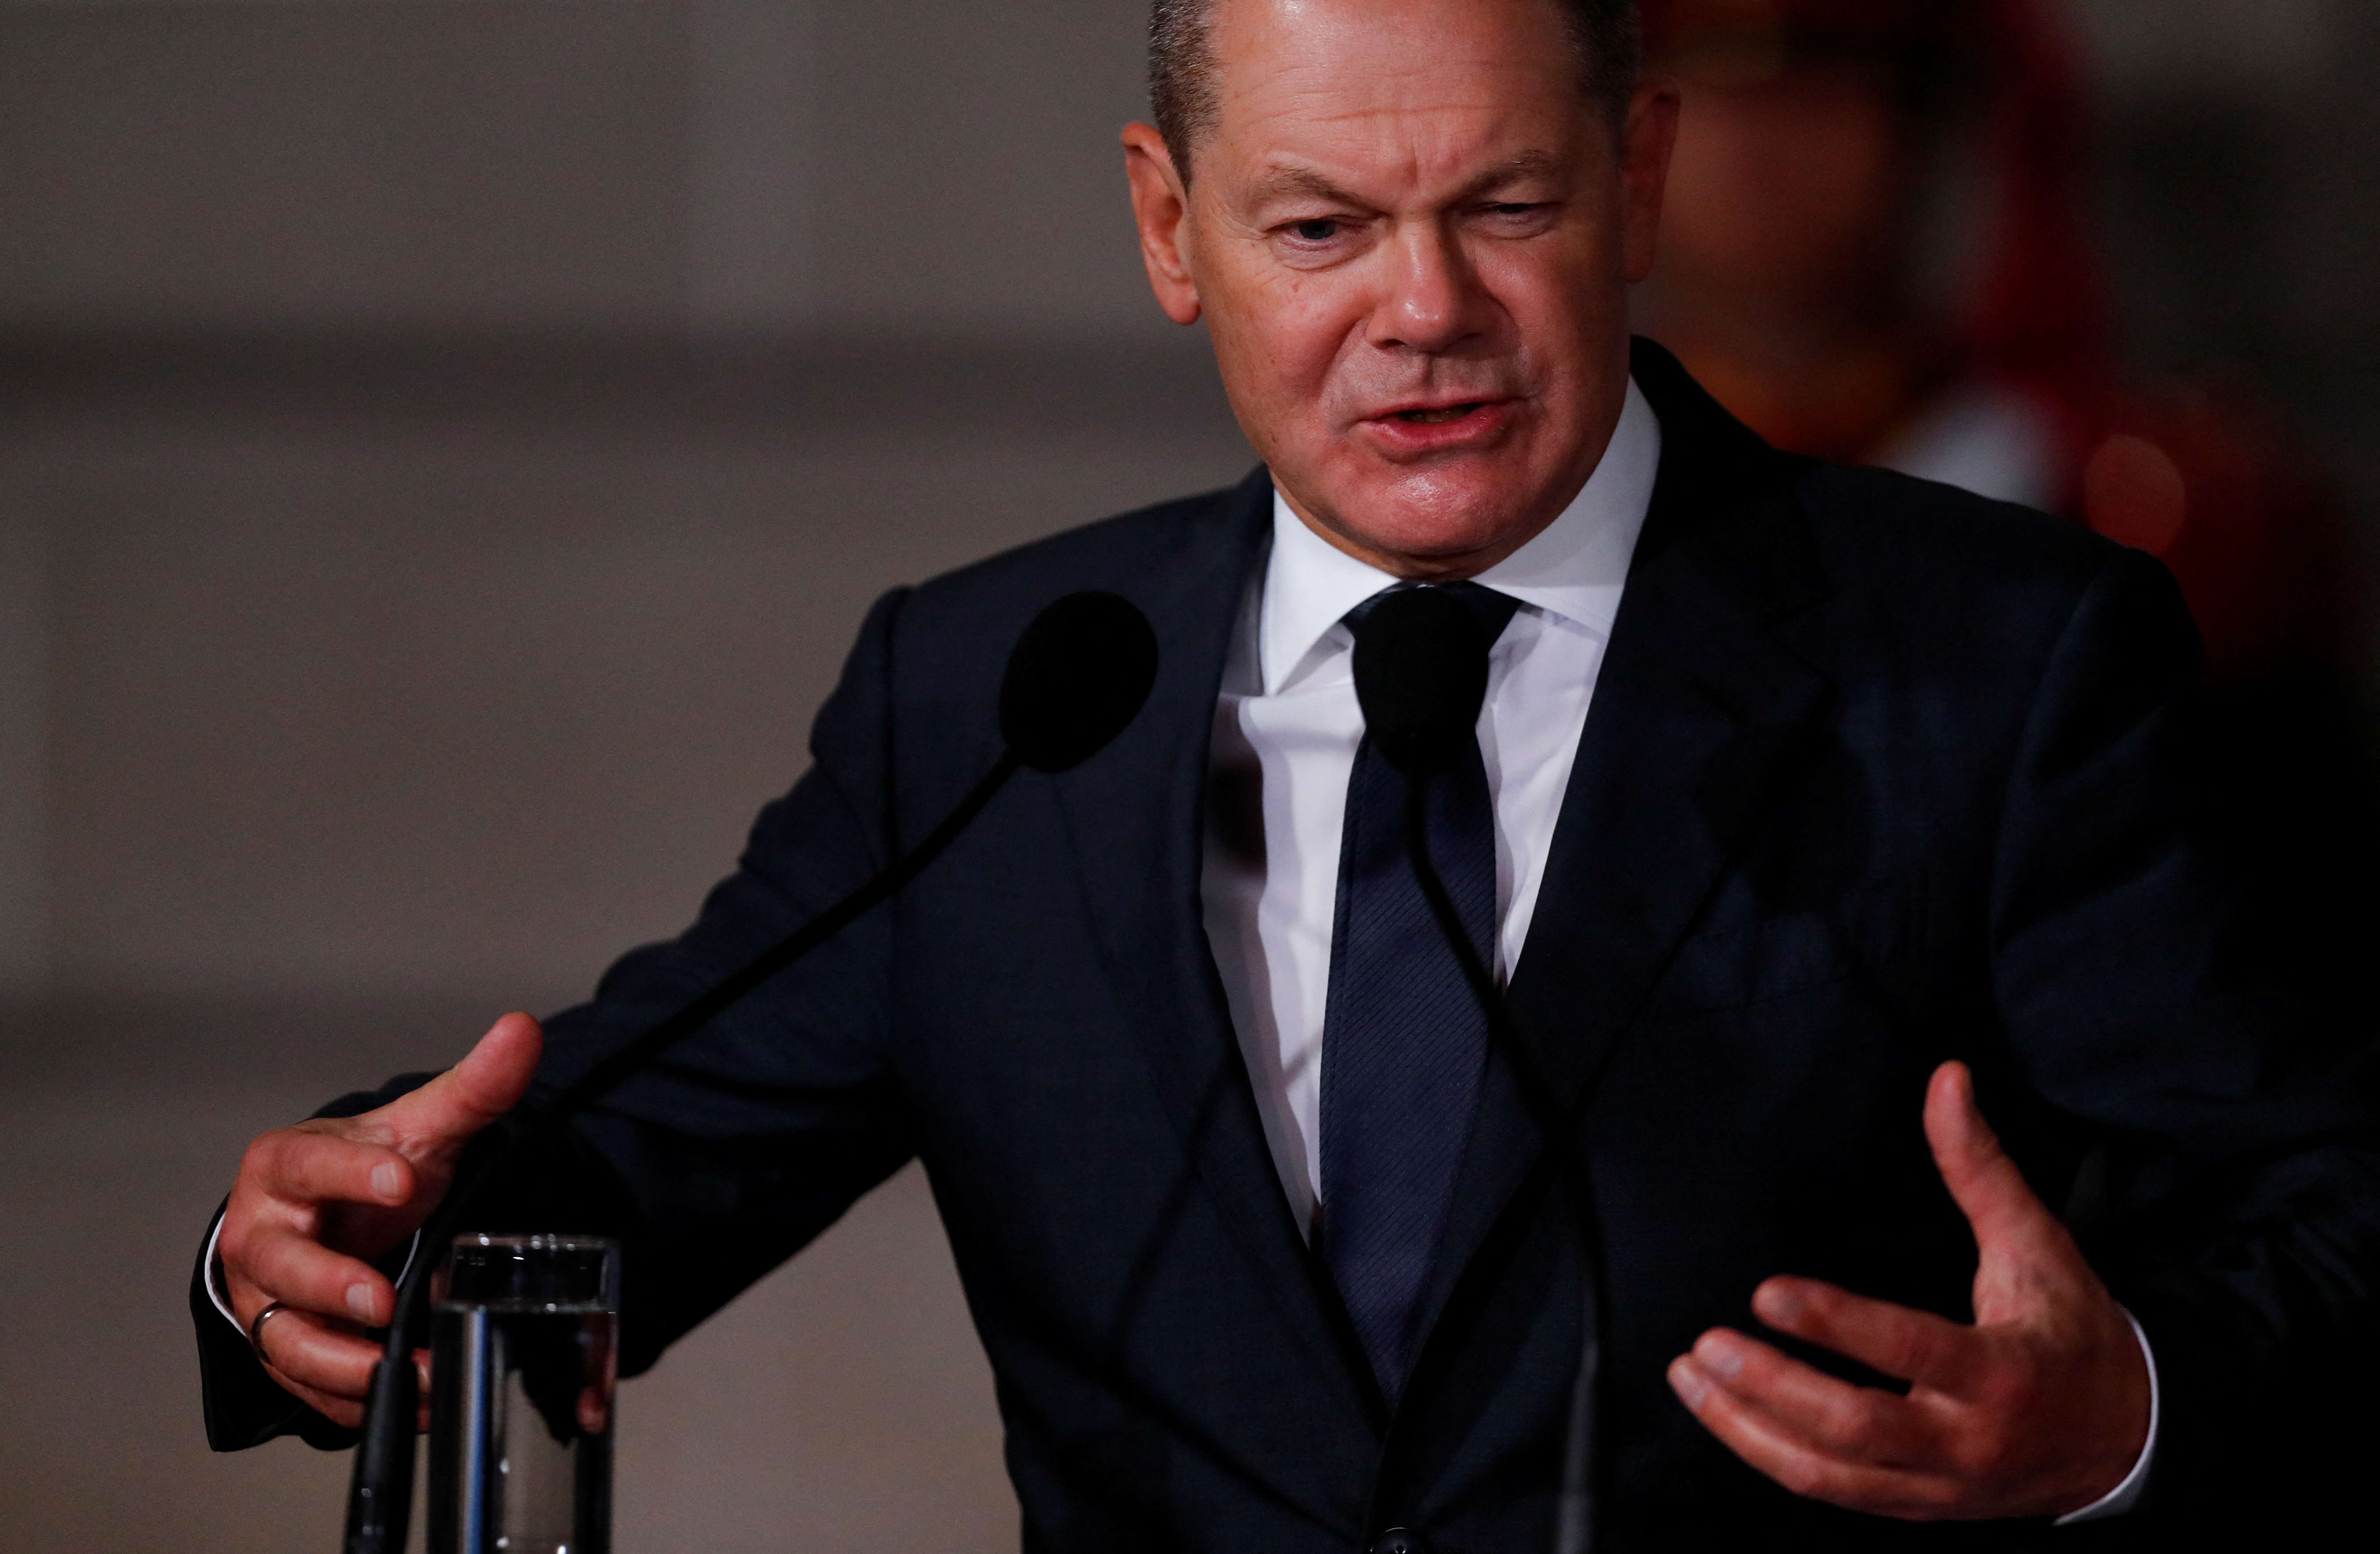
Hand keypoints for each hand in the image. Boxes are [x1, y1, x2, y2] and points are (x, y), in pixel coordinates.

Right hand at [217, 1013, 542, 1427]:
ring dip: (344, 1363)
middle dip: (328, 1285)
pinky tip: (407, 1401)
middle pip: (279, 1263)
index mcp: (286, 1166)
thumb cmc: (368, 1168)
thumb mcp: (420, 1127)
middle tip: (381, 1302)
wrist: (329, 1216)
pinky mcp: (281, 1347)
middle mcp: (260, 1233)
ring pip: (284, 1338)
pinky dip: (351, 1399)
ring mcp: (264, 1297)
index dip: (349, 1173)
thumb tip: (523, 1029)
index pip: (307, 1165)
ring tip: (407, 1374)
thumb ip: (473, 1087)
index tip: (401, 1179)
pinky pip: (306, 1385)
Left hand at [1665, 1061, 2150, 1520]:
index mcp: (2004, 1371)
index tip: (1769, 1293)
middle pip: (1858, 1427)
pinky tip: (1725, 1415)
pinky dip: (1771, 1457)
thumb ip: (1980, 1164)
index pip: (1911, 1349)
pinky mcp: (1918, 1506)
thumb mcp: (2037, 1243)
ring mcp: (1942, 1485)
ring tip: (1690, 1376)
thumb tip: (1948, 1078)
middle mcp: (1971, 1440)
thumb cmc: (2071, 1330)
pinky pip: (1834, 1492)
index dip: (1838, 1324)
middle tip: (1707, 1344)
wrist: (2126, 1438)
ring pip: (1831, 1475)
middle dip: (1773, 1388)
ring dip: (1750, 1429)